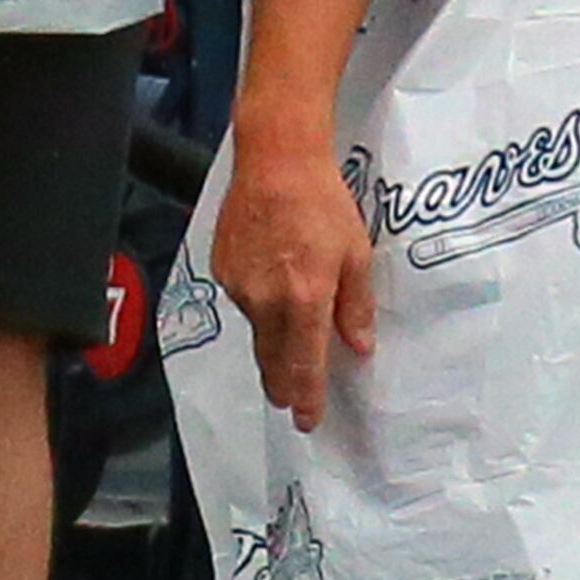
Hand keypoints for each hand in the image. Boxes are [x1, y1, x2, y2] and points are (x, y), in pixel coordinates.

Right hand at [213, 141, 375, 432]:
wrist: (275, 159)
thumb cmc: (324, 203)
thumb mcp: (356, 253)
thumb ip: (355, 307)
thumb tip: (358, 348)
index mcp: (303, 299)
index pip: (304, 365)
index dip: (306, 397)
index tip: (307, 420)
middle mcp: (265, 300)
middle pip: (271, 361)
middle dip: (282, 385)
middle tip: (290, 401)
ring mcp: (238, 286)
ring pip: (257, 330)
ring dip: (272, 338)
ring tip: (288, 327)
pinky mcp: (221, 269)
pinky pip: (243, 301)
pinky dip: (259, 303)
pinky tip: (271, 280)